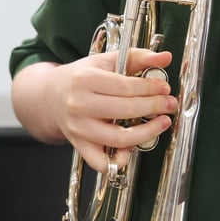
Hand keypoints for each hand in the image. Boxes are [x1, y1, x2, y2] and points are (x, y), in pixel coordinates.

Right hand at [48, 47, 176, 172]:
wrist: (50, 97)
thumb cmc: (81, 78)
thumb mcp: (106, 61)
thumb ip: (137, 57)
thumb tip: (165, 57)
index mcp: (85, 80)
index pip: (127, 87)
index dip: (151, 88)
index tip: (165, 88)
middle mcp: (79, 105)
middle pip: (126, 110)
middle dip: (154, 107)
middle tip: (169, 104)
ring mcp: (78, 128)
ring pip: (119, 138)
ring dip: (147, 133)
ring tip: (162, 123)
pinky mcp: (79, 146)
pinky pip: (101, 163)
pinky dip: (119, 159)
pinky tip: (133, 147)